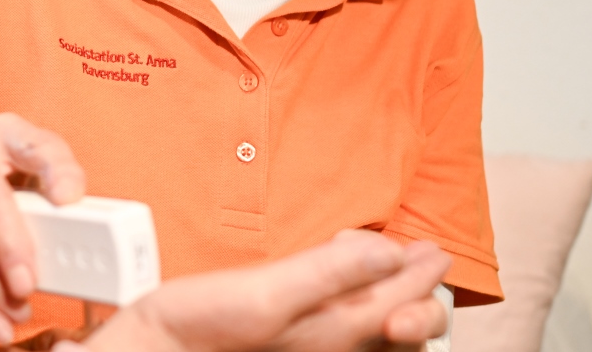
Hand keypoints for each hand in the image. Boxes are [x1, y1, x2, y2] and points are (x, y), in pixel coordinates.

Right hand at [0, 112, 87, 343]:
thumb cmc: (17, 180)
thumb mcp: (42, 173)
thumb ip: (61, 186)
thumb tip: (74, 210)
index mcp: (6, 131)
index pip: (35, 144)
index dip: (54, 169)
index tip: (69, 198)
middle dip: (5, 244)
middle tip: (27, 285)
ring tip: (14, 311)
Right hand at [77, 231, 452, 351]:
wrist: (159, 349)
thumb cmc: (204, 327)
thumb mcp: (268, 291)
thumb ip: (331, 271)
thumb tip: (390, 252)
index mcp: (339, 331)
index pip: (406, 301)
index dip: (424, 272)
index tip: (432, 250)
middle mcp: (336, 344)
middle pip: (401, 323)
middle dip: (419, 290)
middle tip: (424, 257)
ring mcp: (317, 346)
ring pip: (375, 326)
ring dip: (391, 295)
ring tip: (389, 263)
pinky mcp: (296, 341)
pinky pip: (345, 326)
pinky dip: (357, 300)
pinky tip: (341, 278)